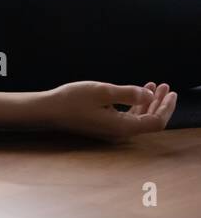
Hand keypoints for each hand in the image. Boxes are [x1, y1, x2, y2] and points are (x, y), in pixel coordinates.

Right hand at [41, 81, 176, 139]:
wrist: (47, 111)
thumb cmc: (71, 100)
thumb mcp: (102, 91)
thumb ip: (128, 93)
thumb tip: (150, 93)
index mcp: (122, 126)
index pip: (156, 121)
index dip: (166, 107)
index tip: (170, 92)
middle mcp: (119, 132)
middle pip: (149, 121)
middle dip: (159, 103)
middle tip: (165, 86)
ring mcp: (111, 130)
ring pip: (138, 118)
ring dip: (148, 102)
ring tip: (153, 85)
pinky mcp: (103, 125)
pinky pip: (127, 117)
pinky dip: (135, 104)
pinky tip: (134, 92)